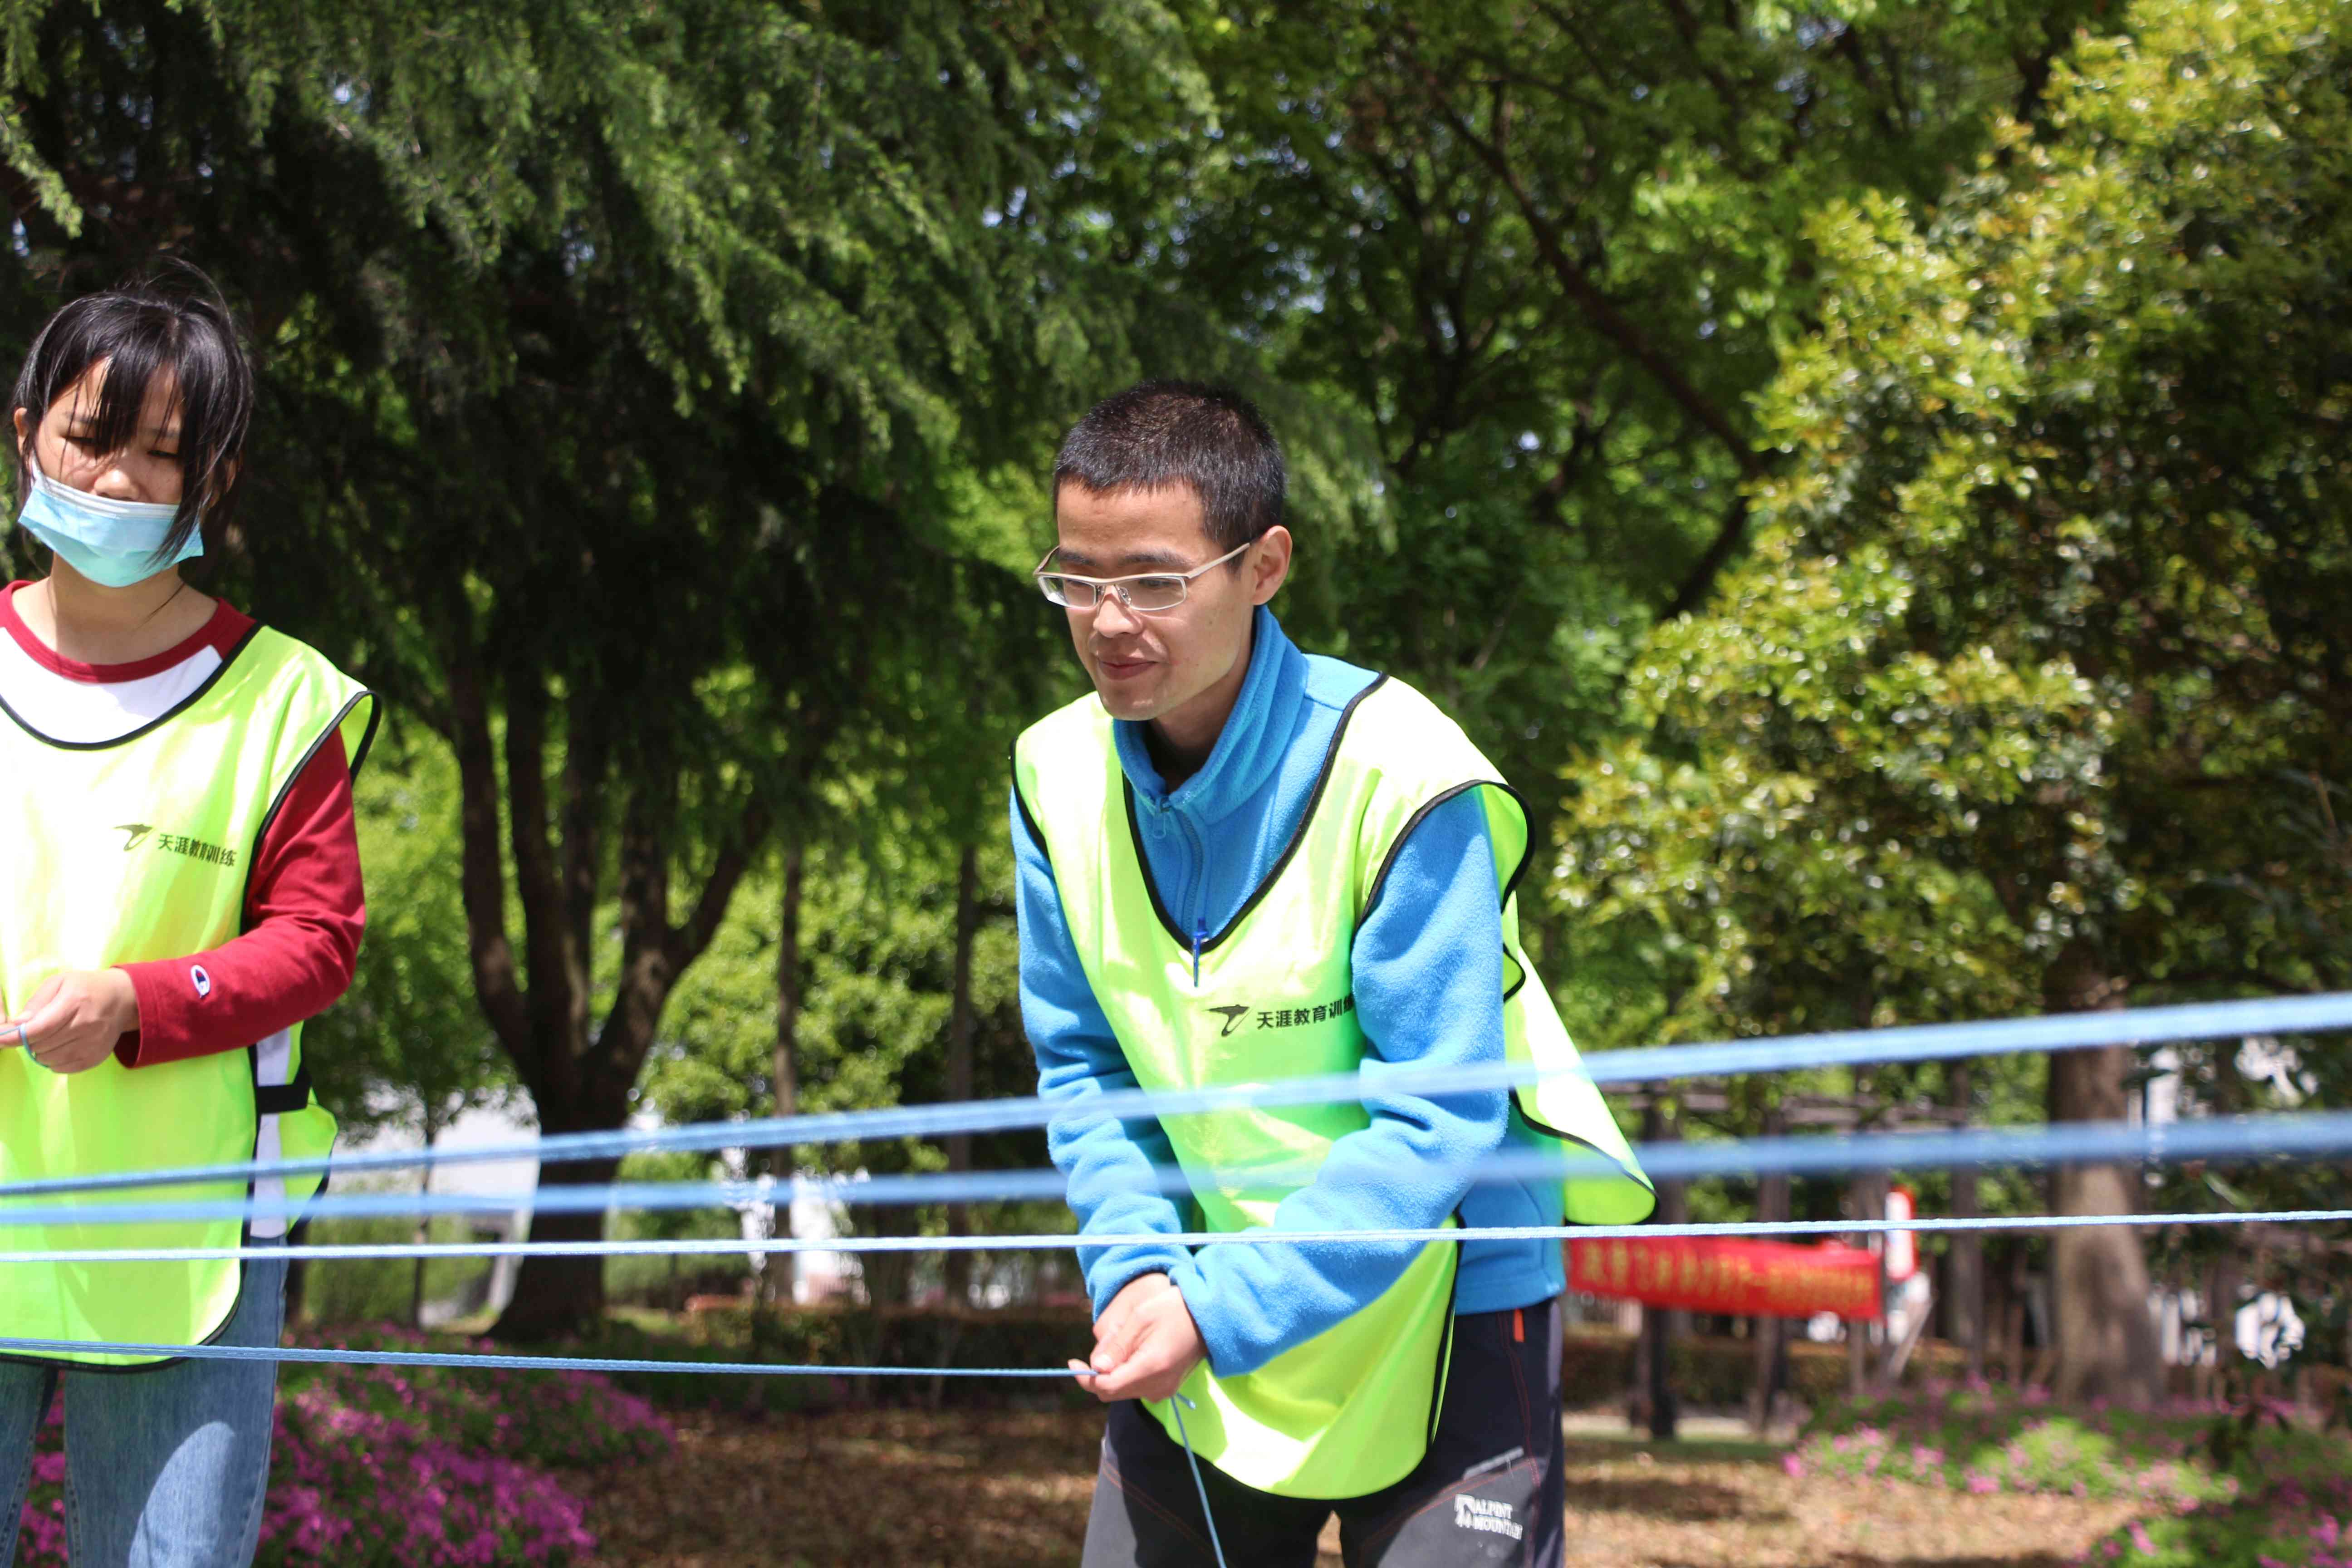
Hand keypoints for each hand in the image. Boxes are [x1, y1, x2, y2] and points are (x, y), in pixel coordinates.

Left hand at [1, 970, 139, 1074]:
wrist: (123, 999)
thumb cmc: (87, 987)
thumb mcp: (60, 982)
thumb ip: (37, 1002)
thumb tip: (18, 1024)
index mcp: (75, 1002)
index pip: (40, 1028)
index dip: (17, 1037)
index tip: (2, 1039)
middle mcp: (87, 1025)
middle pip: (42, 1045)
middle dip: (30, 1041)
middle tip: (33, 1032)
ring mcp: (93, 1044)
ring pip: (50, 1059)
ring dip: (41, 1052)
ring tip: (48, 1039)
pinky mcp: (96, 1058)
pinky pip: (63, 1068)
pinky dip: (53, 1061)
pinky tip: (59, 1047)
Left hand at [1071, 1271, 1205, 1403]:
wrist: (1208, 1316)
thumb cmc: (1173, 1309)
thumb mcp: (1140, 1319)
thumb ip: (1117, 1345)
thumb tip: (1097, 1367)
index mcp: (1150, 1368)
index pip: (1107, 1387)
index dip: (1085, 1377)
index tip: (1072, 1362)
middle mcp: (1157, 1386)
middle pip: (1113, 1392)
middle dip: (1098, 1374)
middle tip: (1097, 1349)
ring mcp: (1164, 1390)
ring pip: (1124, 1390)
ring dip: (1113, 1372)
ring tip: (1121, 1341)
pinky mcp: (1167, 1387)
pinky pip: (1137, 1387)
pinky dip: (1126, 1373)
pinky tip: (1132, 1351)